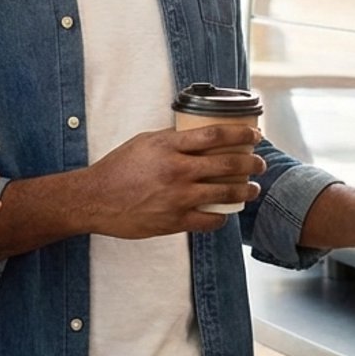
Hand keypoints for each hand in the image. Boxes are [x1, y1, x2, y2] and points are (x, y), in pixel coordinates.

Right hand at [76, 125, 266, 239]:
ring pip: (224, 193)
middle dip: (251, 163)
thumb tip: (200, 134)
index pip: (215, 135)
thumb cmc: (118, 168)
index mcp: (169, 147)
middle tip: (260, 164)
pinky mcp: (174, 221)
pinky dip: (222, 217)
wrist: (94, 199)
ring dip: (245, 190)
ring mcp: (177, 197)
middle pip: (227, 164)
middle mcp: (176, 170)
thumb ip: (173, 139)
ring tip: (252, 188)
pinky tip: (226, 213)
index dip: (241, 134)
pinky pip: (209, 220)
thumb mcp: (145, 142)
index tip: (255, 135)